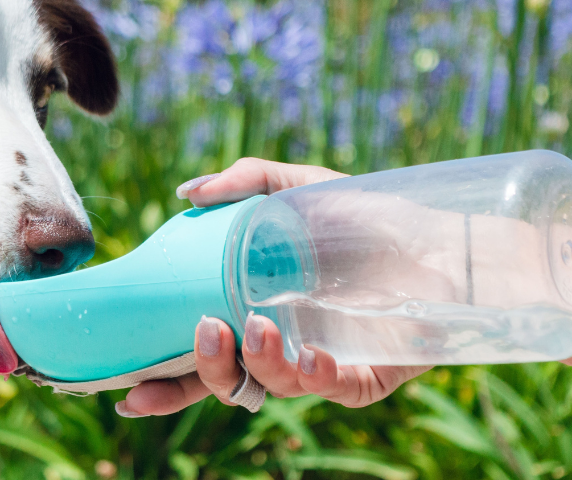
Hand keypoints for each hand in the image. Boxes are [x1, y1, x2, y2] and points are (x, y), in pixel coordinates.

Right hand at [115, 158, 431, 416]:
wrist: (444, 239)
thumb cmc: (369, 216)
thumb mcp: (302, 187)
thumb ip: (247, 180)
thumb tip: (186, 192)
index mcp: (252, 311)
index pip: (200, 353)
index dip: (161, 380)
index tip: (128, 389)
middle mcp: (279, 346)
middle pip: (223, 382)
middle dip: (199, 373)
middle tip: (206, 331)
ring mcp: (318, 367)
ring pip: (268, 388)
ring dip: (256, 364)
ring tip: (261, 326)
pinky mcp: (362, 380)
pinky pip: (327, 390)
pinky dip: (311, 376)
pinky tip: (308, 356)